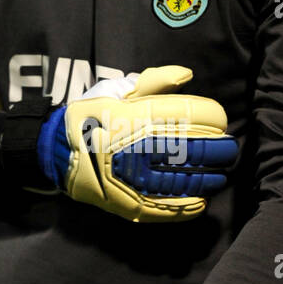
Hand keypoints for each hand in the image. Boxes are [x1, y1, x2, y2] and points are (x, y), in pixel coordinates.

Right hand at [34, 65, 237, 222]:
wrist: (55, 152)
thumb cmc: (90, 117)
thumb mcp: (117, 91)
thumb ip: (153, 81)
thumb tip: (187, 75)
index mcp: (136, 115)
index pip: (191, 113)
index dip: (213, 117)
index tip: (220, 121)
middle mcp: (137, 146)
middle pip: (195, 148)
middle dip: (218, 149)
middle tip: (228, 150)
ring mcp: (132, 178)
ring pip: (185, 180)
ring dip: (208, 179)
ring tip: (218, 177)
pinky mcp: (127, 203)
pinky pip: (164, 208)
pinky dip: (187, 207)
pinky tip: (201, 203)